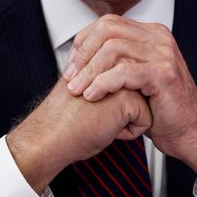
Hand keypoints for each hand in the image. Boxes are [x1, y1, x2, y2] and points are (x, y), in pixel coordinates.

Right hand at [6, 77, 151, 193]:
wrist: (50, 136)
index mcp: (103, 61)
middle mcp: (114, 66)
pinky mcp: (128, 98)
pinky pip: (145, 120)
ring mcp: (121, 80)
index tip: (93, 109)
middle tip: (95, 114)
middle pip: (139, 93)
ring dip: (126, 119)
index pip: (129, 84)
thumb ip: (102, 77)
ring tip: (100, 119)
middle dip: (124, 111)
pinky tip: (107, 129)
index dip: (115, 104)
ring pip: (144, 105)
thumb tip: (126, 81)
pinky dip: (129, 132)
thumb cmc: (64, 119)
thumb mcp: (84, 88)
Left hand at [63, 14, 196, 184]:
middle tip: (69, 76)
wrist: (189, 133)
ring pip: (113, 49)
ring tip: (77, 89)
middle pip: (108, 31)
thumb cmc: (160, 109)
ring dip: (89, 71)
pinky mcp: (163, 73)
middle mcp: (158, 38)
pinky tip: (92, 95)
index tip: (71, 63)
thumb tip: (80, 55)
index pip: (108, 23)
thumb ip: (116, 60)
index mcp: (151, 34)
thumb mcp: (134, 77)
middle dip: (83, 53)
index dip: (84, 41)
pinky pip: (124, 71)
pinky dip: (102, 83)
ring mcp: (163, 53)